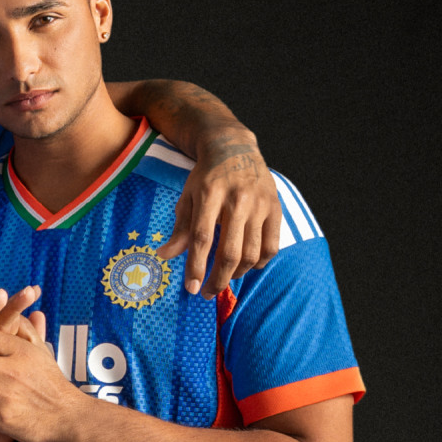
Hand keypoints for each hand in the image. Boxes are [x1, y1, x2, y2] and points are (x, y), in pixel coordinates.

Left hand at [158, 127, 280, 297]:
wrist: (235, 149)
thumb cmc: (207, 177)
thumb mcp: (188, 196)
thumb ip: (180, 228)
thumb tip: (165, 256)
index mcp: (210, 194)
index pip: (202, 238)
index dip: (196, 266)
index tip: (191, 288)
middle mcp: (238, 200)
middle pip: (229, 251)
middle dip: (217, 279)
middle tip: (207, 292)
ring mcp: (260, 204)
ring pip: (251, 253)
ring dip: (236, 274)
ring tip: (224, 278)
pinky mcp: (276, 208)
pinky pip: (271, 246)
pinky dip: (259, 263)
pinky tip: (247, 266)